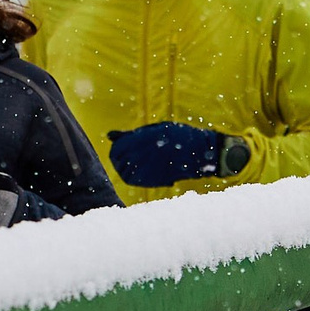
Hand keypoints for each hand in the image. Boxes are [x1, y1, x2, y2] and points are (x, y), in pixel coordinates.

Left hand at [107, 122, 241, 187]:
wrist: (199, 151)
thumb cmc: (176, 137)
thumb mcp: (154, 130)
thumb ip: (131, 134)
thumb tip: (110, 135)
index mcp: (141, 138)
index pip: (116, 148)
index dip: (116, 151)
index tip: (120, 151)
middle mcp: (142, 152)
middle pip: (118, 161)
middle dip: (119, 161)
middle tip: (126, 160)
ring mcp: (147, 166)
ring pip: (125, 173)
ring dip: (125, 170)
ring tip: (135, 166)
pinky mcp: (154, 178)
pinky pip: (135, 180)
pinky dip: (134, 177)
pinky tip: (142, 172)